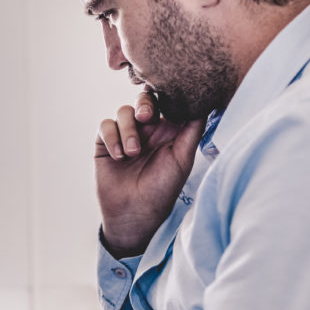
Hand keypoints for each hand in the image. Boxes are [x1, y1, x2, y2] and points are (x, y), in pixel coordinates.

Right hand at [96, 92, 204, 256]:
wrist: (134, 213)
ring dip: (128, 130)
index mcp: (168, 130)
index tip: (167, 101)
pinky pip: (105, 126)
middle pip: (143, 99)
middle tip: (146, 117)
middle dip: (144, 104)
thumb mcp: (183, 158)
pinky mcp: (105, 144)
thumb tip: (204, 103)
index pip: (167, 101)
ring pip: (123, 111)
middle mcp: (147, 130)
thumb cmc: (163, 189)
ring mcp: (125, 135)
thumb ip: (193, 130)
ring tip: (132, 153)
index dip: (165, 95)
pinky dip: (112, 138)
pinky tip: (119, 157)